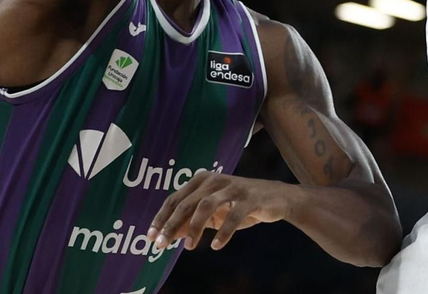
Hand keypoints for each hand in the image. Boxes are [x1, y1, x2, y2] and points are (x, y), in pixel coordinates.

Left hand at [146, 170, 294, 251]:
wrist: (276, 199)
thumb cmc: (239, 205)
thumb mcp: (213, 215)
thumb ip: (191, 221)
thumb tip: (169, 234)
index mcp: (203, 180)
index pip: (175, 199)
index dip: (161, 218)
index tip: (151, 237)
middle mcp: (215, 180)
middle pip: (187, 203)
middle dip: (172, 224)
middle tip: (161, 244)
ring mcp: (233, 188)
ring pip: (206, 205)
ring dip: (195, 227)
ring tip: (190, 247)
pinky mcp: (250, 198)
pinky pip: (234, 216)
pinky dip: (224, 232)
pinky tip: (217, 246)